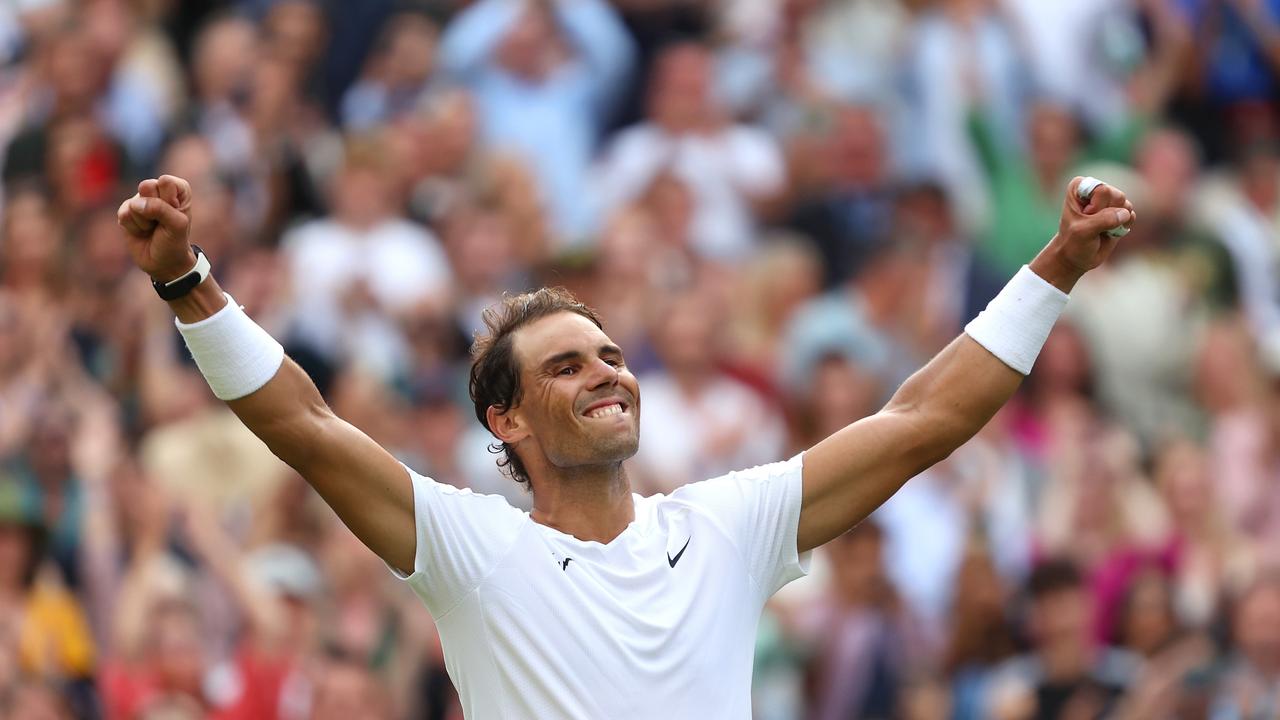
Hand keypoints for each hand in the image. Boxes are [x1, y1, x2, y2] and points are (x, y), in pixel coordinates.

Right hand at [117, 175, 194, 282]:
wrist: (163, 263)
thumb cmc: (175, 241)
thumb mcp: (177, 225)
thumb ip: (161, 209)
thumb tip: (136, 204)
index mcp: (177, 188)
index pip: (166, 182)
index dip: (169, 201)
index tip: (175, 214)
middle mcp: (158, 190)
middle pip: (146, 186)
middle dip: (154, 209)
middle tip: (161, 222)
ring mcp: (140, 200)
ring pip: (134, 203)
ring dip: (144, 222)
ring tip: (152, 229)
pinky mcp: (126, 211)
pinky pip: (124, 215)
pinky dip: (134, 228)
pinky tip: (141, 232)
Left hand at [1030, 177, 1135, 291]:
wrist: (1077, 258)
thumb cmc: (1073, 242)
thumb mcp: (1083, 231)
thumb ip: (1103, 220)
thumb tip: (1126, 214)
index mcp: (1080, 186)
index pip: (1101, 189)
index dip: (1096, 207)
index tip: (1084, 217)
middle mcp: (1096, 189)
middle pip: (1116, 195)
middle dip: (1106, 214)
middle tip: (1092, 225)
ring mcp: (1109, 200)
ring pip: (1125, 205)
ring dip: (1115, 222)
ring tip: (1099, 229)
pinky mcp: (1120, 212)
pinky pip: (1131, 215)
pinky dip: (1123, 226)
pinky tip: (1109, 232)